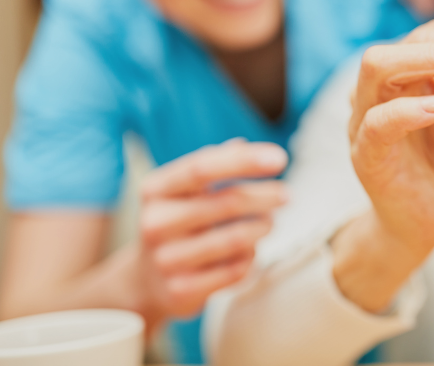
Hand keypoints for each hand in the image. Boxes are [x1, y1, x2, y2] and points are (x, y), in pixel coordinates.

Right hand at [135, 139, 287, 326]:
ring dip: (262, 228)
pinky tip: (250, 252)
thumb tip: (242, 144)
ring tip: (269, 223)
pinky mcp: (181, 289)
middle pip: (227, 202)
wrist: (147, 281)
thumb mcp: (185, 190)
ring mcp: (165, 259)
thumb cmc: (178, 223)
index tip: (279, 158)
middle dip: (265, 196)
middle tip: (286, 195)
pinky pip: (235, 270)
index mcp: (155, 189)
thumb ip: (214, 164)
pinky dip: (251, 258)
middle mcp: (155, 222)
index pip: (202, 167)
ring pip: (236, 239)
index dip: (244, 161)